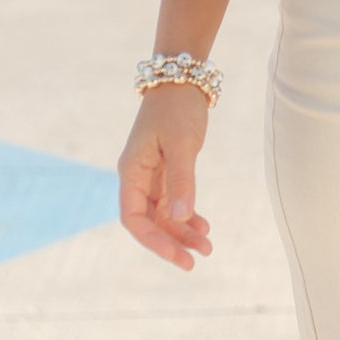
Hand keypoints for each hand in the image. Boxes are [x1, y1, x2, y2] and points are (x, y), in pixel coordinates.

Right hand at [117, 85, 213, 270]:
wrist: (183, 80)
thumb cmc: (178, 108)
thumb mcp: (181, 144)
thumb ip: (182, 180)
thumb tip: (180, 218)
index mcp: (131, 171)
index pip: (133, 218)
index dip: (153, 241)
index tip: (178, 255)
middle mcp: (137, 177)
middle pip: (148, 222)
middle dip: (171, 242)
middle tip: (197, 260)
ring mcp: (151, 175)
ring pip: (163, 215)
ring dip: (182, 231)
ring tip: (207, 246)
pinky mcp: (166, 171)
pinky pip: (173, 202)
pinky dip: (187, 216)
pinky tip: (204, 226)